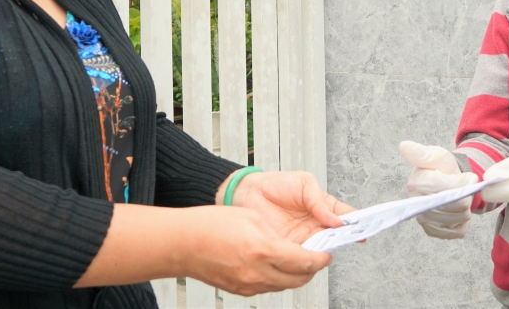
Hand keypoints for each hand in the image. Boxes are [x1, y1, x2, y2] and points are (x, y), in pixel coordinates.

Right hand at [178, 205, 332, 295]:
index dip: (320, 259)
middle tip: (316, 258)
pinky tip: (274, 266)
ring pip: (284, 285)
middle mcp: (258, 272)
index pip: (305, 261)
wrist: (182, 243)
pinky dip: (277, 278)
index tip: (325, 254)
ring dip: (294, 275)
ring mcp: (248, 285)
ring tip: (296, 261)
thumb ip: (276, 234)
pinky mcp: (240, 290)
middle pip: (298, 279)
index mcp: (264, 249)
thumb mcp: (251, 218)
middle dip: (311, 270)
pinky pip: (268, 288)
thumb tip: (292, 245)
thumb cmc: (210, 225)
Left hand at [220, 170, 354, 243]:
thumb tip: (337, 220)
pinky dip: (311, 256)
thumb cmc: (275, 184)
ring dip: (330, 247)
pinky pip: (305, 256)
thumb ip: (319, 201)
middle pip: (339, 235)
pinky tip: (314, 251)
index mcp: (324, 207)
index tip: (369, 226)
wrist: (247, 193)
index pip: (347, 216)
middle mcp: (317, 224)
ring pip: (324, 248)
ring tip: (332, 241)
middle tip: (352, 236)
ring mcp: (305, 237)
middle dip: (348, 237)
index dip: (360, 222)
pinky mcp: (290, 247)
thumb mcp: (303, 183)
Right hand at [399, 141, 478, 238]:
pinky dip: (463, 222)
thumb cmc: (440, 168)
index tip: (469, 177)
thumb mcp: (435, 155)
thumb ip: (422, 152)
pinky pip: (457, 231)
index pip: (449, 188)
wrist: (443, 183)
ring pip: (459, 219)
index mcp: (416, 183)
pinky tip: (457, 211)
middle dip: (466, 196)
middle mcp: (416, 204)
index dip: (464, 183)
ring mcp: (423, 219)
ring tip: (459, 198)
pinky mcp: (431, 231)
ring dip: (465, 209)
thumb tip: (404, 146)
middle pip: (456, 206)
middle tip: (463, 188)